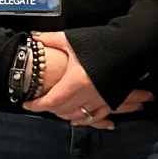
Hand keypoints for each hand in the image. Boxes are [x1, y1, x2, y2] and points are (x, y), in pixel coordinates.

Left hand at [22, 32, 151, 129]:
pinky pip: (95, 118)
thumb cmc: (99, 41)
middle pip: (63, 110)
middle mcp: (87, 95)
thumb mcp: (72, 39)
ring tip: (57, 110)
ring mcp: (100, 100)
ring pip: (78, 116)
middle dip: (50, 109)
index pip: (51, 101)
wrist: (130, 45)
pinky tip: (76, 120)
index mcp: (75, 81)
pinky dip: (84, 121)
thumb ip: (51, 39)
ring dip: (65, 115)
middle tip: (42, 103)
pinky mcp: (111, 101)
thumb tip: (33, 38)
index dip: (36, 105)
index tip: (27, 104)